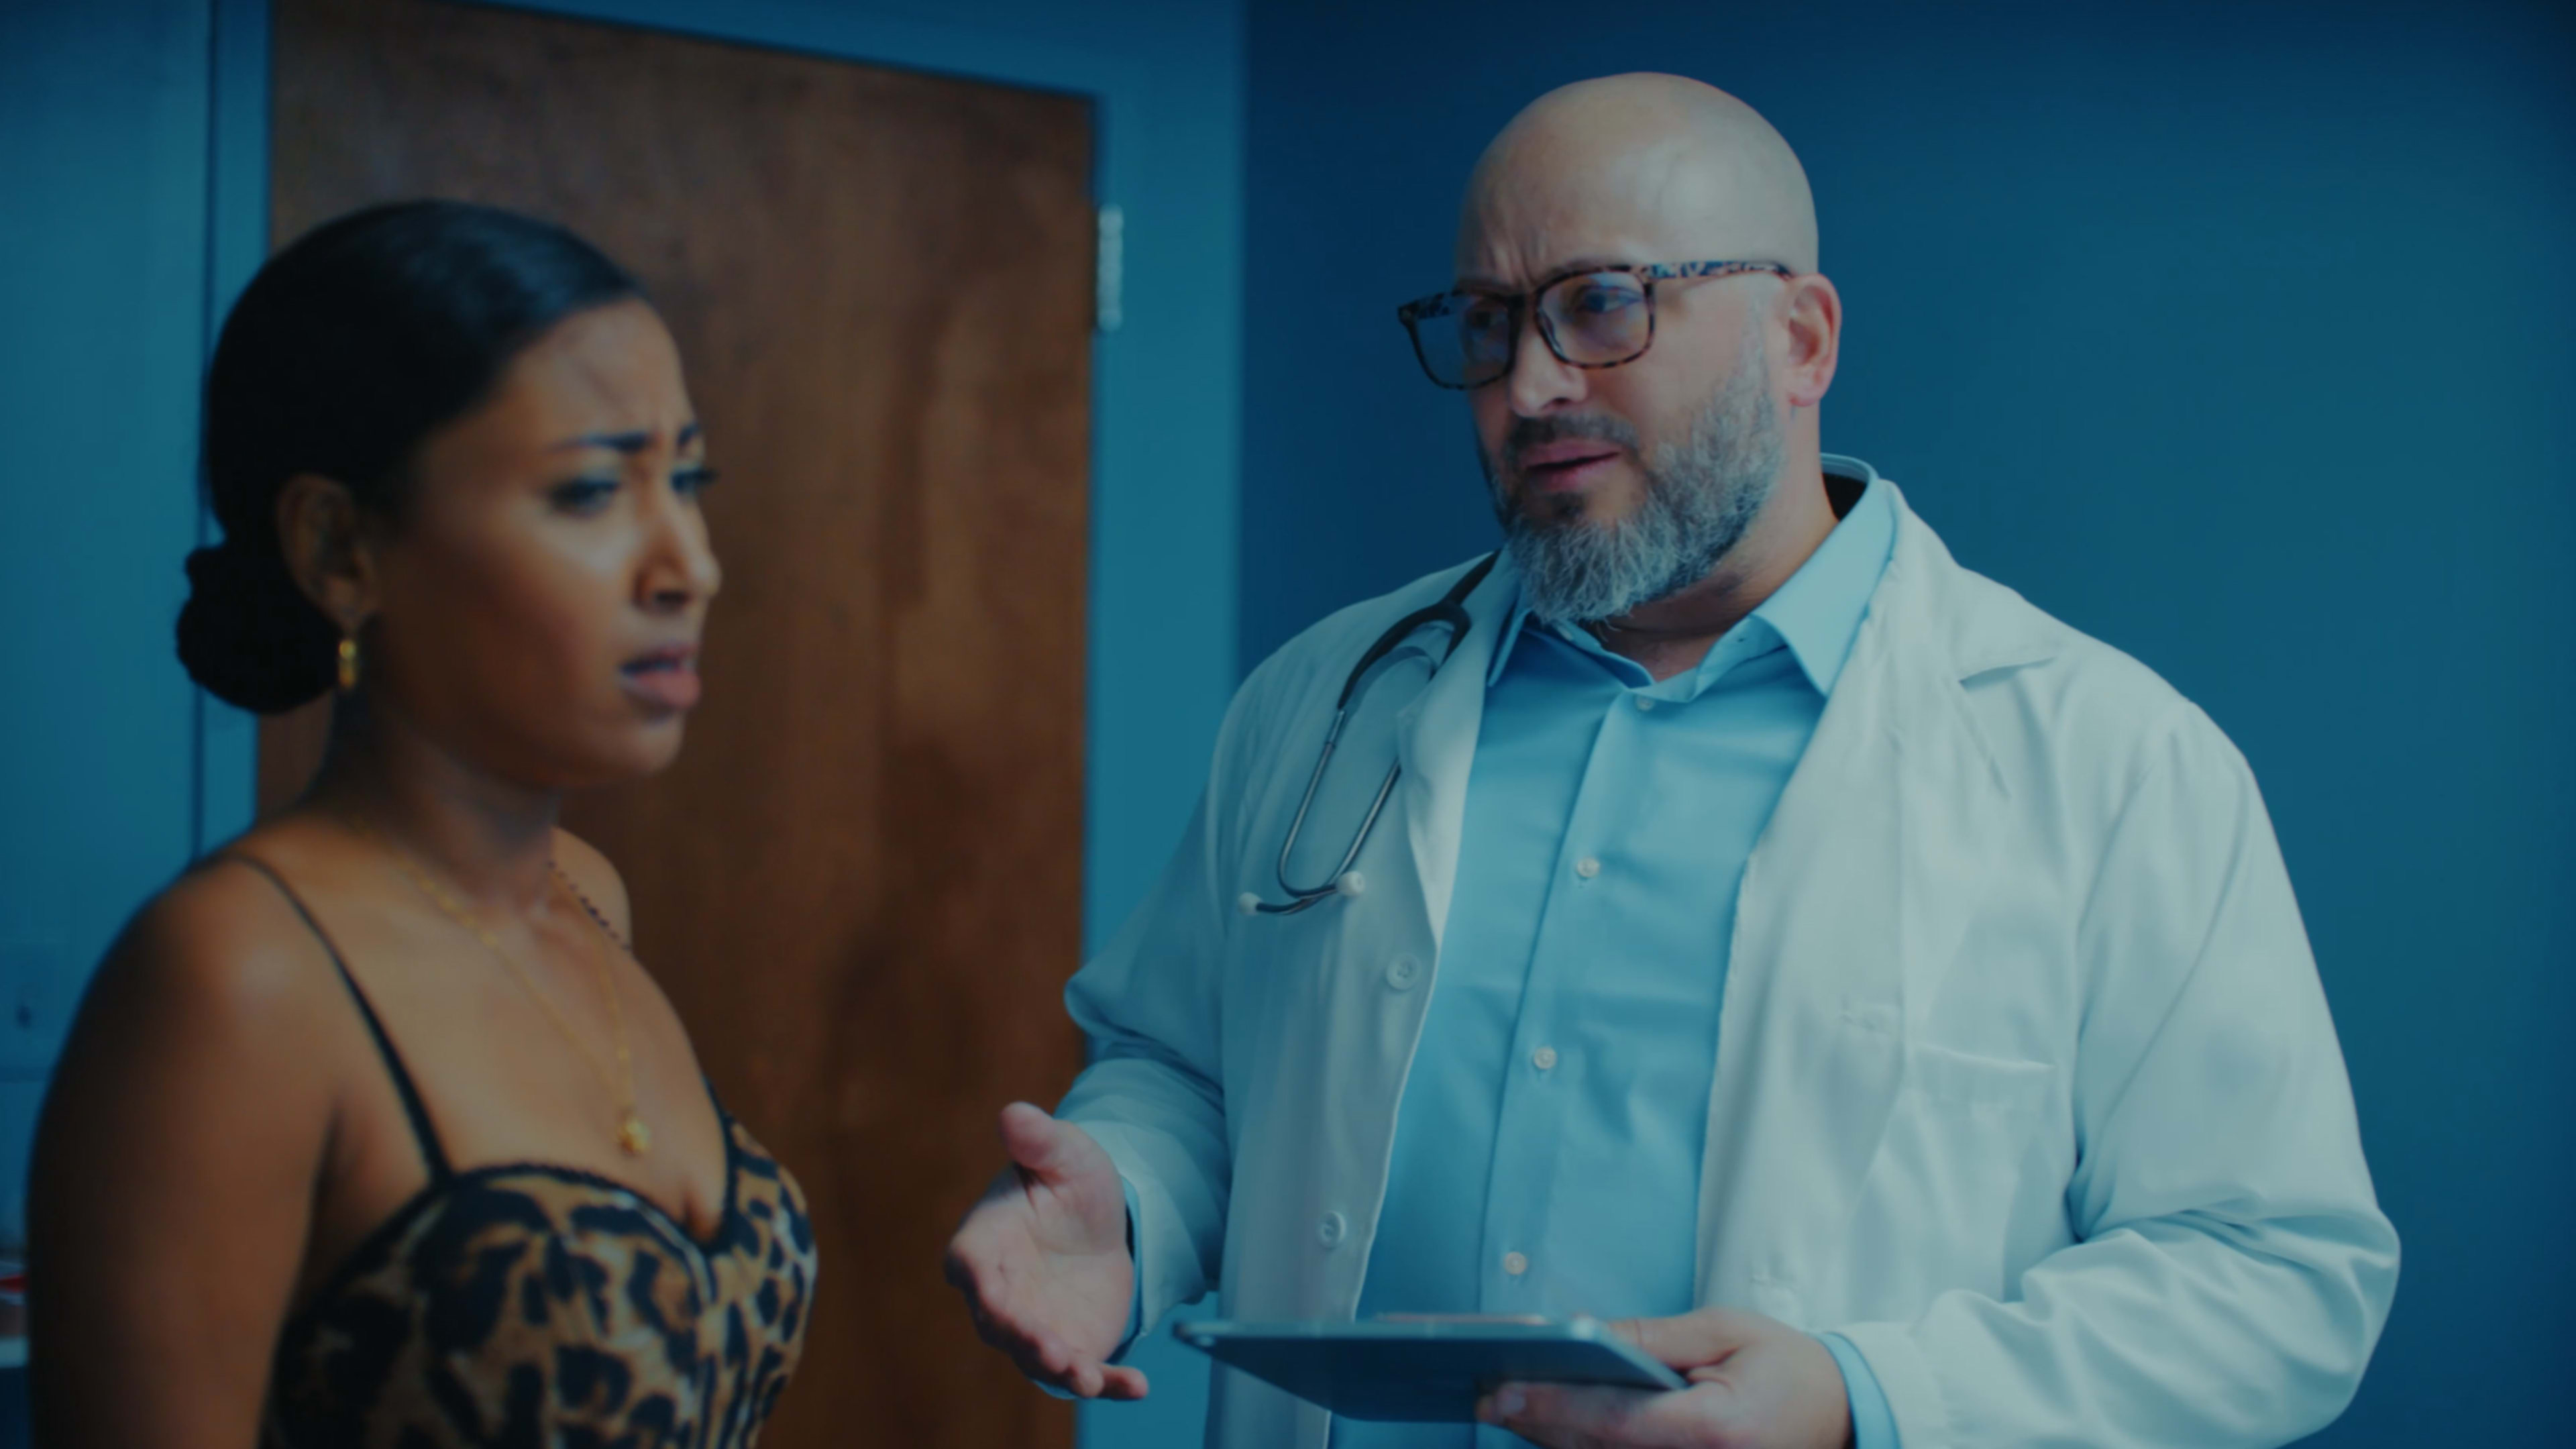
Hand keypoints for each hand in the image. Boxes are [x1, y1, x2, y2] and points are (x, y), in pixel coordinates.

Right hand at [944, 1102, 1149, 1399]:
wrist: (1101, 1222)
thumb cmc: (1068, 1182)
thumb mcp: (1064, 1154)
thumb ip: (1038, 1140)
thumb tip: (1014, 1113)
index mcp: (983, 1244)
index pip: (970, 1268)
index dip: (982, 1287)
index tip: (995, 1301)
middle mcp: (998, 1294)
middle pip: (1001, 1325)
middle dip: (1025, 1340)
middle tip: (1054, 1353)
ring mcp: (1031, 1327)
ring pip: (1037, 1358)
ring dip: (1062, 1370)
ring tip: (1090, 1378)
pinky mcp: (1070, 1347)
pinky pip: (1085, 1371)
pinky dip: (1109, 1384)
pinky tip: (1137, 1386)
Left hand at [1476, 1307, 1850, 1448]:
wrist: (1845, 1418)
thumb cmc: (1788, 1368)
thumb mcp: (1724, 1333)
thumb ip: (1649, 1339)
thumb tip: (1581, 1333)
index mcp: (1714, 1430)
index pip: (1614, 1420)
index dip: (1552, 1405)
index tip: (1501, 1390)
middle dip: (1537, 1423)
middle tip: (1483, 1396)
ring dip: (1552, 1440)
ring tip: (1505, 1407)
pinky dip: (1583, 1448)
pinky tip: (1549, 1428)